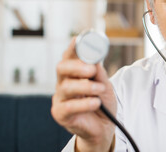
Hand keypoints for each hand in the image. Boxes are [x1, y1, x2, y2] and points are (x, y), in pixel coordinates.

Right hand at [51, 37, 115, 151]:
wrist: (103, 127)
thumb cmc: (102, 103)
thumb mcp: (105, 84)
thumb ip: (99, 73)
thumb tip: (95, 58)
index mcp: (73, 73)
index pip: (69, 57)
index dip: (72, 47)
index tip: (78, 39)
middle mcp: (64, 83)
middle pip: (61, 68)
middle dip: (76, 66)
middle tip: (91, 70)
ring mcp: (60, 99)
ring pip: (66, 87)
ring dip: (86, 86)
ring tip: (100, 89)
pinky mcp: (60, 114)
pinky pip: (68, 107)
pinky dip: (84, 103)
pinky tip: (96, 103)